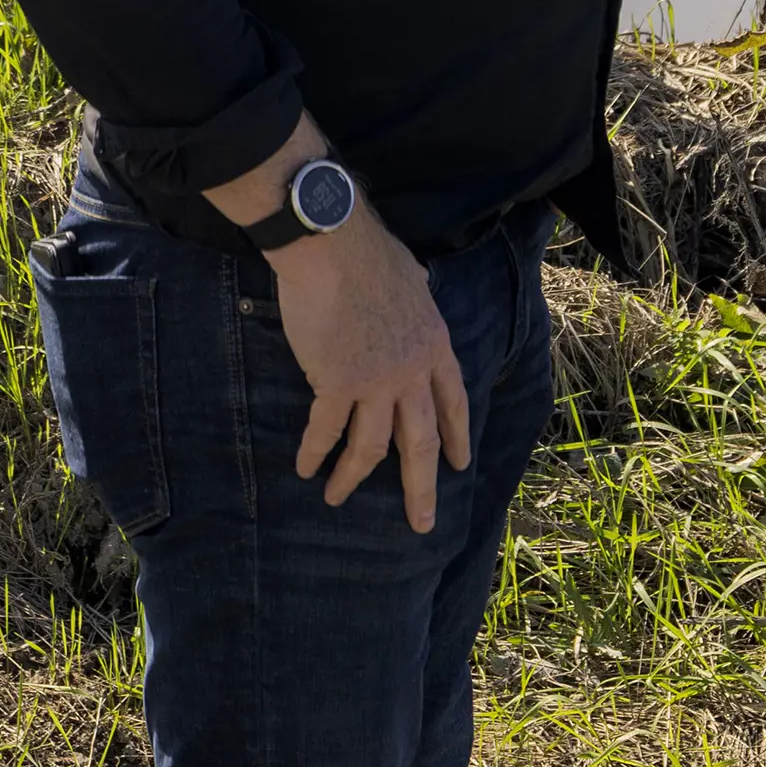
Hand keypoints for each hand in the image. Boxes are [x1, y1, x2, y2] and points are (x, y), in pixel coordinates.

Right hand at [268, 210, 471, 530]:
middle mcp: (412, 372)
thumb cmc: (367, 252)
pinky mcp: (337, 383)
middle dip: (421, 487)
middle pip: (420, 442)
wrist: (331, 244)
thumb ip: (417, 295)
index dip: (455, 436)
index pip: (452, 403)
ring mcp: (376, 381)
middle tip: (422, 522)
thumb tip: (418, 285)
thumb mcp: (411, 277)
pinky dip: (316, 453)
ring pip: (372, 447)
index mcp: (434, 346)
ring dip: (353, 478)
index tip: (458, 465)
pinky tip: (307, 468)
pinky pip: (326, 430)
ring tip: (338, 499)